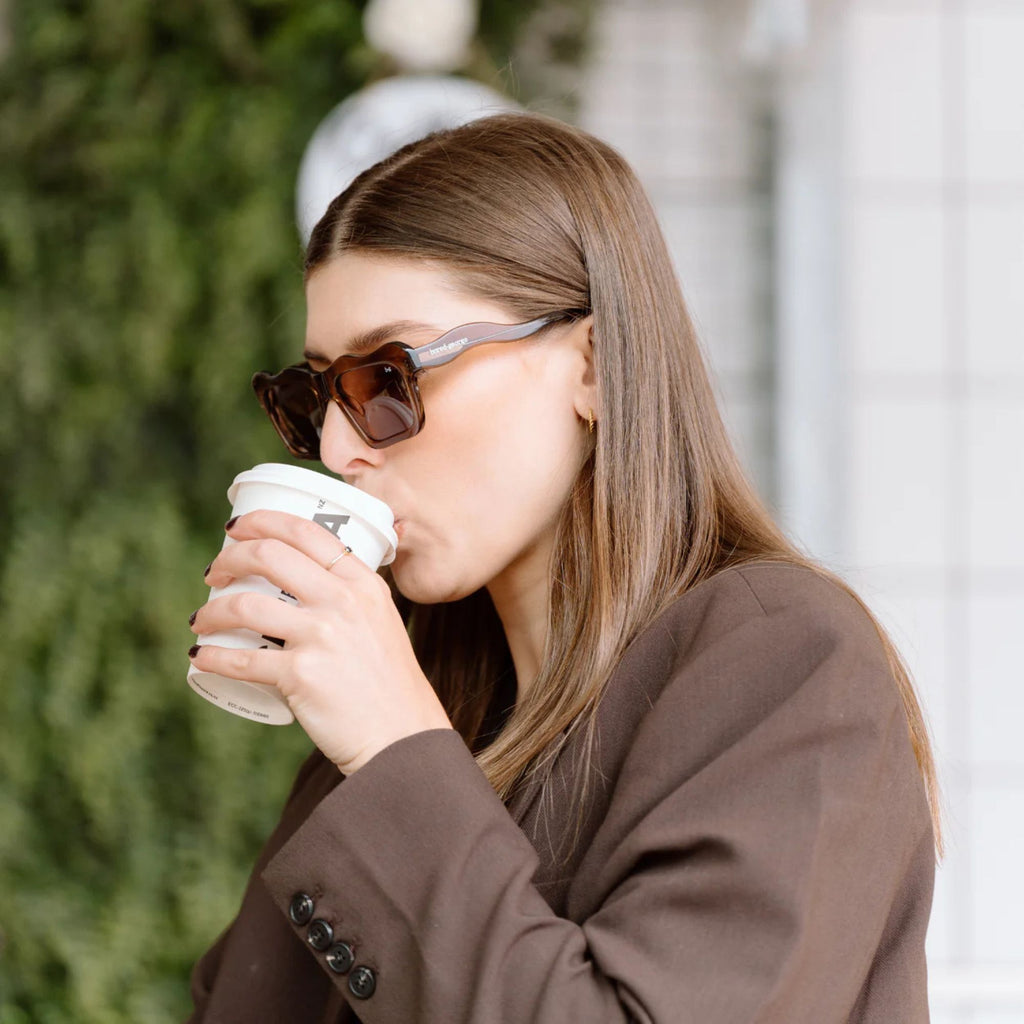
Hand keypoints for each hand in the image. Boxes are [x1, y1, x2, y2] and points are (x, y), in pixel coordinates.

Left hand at [188, 510, 452, 773]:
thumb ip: (351, 599)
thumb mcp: (382, 623)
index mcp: (363, 584)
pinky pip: (240, 660)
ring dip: (210, 612)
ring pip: (244, 605)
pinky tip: (200, 657)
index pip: (307, 531)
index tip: (237, 528)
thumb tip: (304, 582)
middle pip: (269, 556)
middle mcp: (343, 601)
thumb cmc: (388, 684)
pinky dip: (211, 657)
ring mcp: (322, 636)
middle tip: (214, 574)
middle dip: (230, 558)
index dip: (264, 521)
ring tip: (201, 621)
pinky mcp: (301, 675)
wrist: (401, 736)